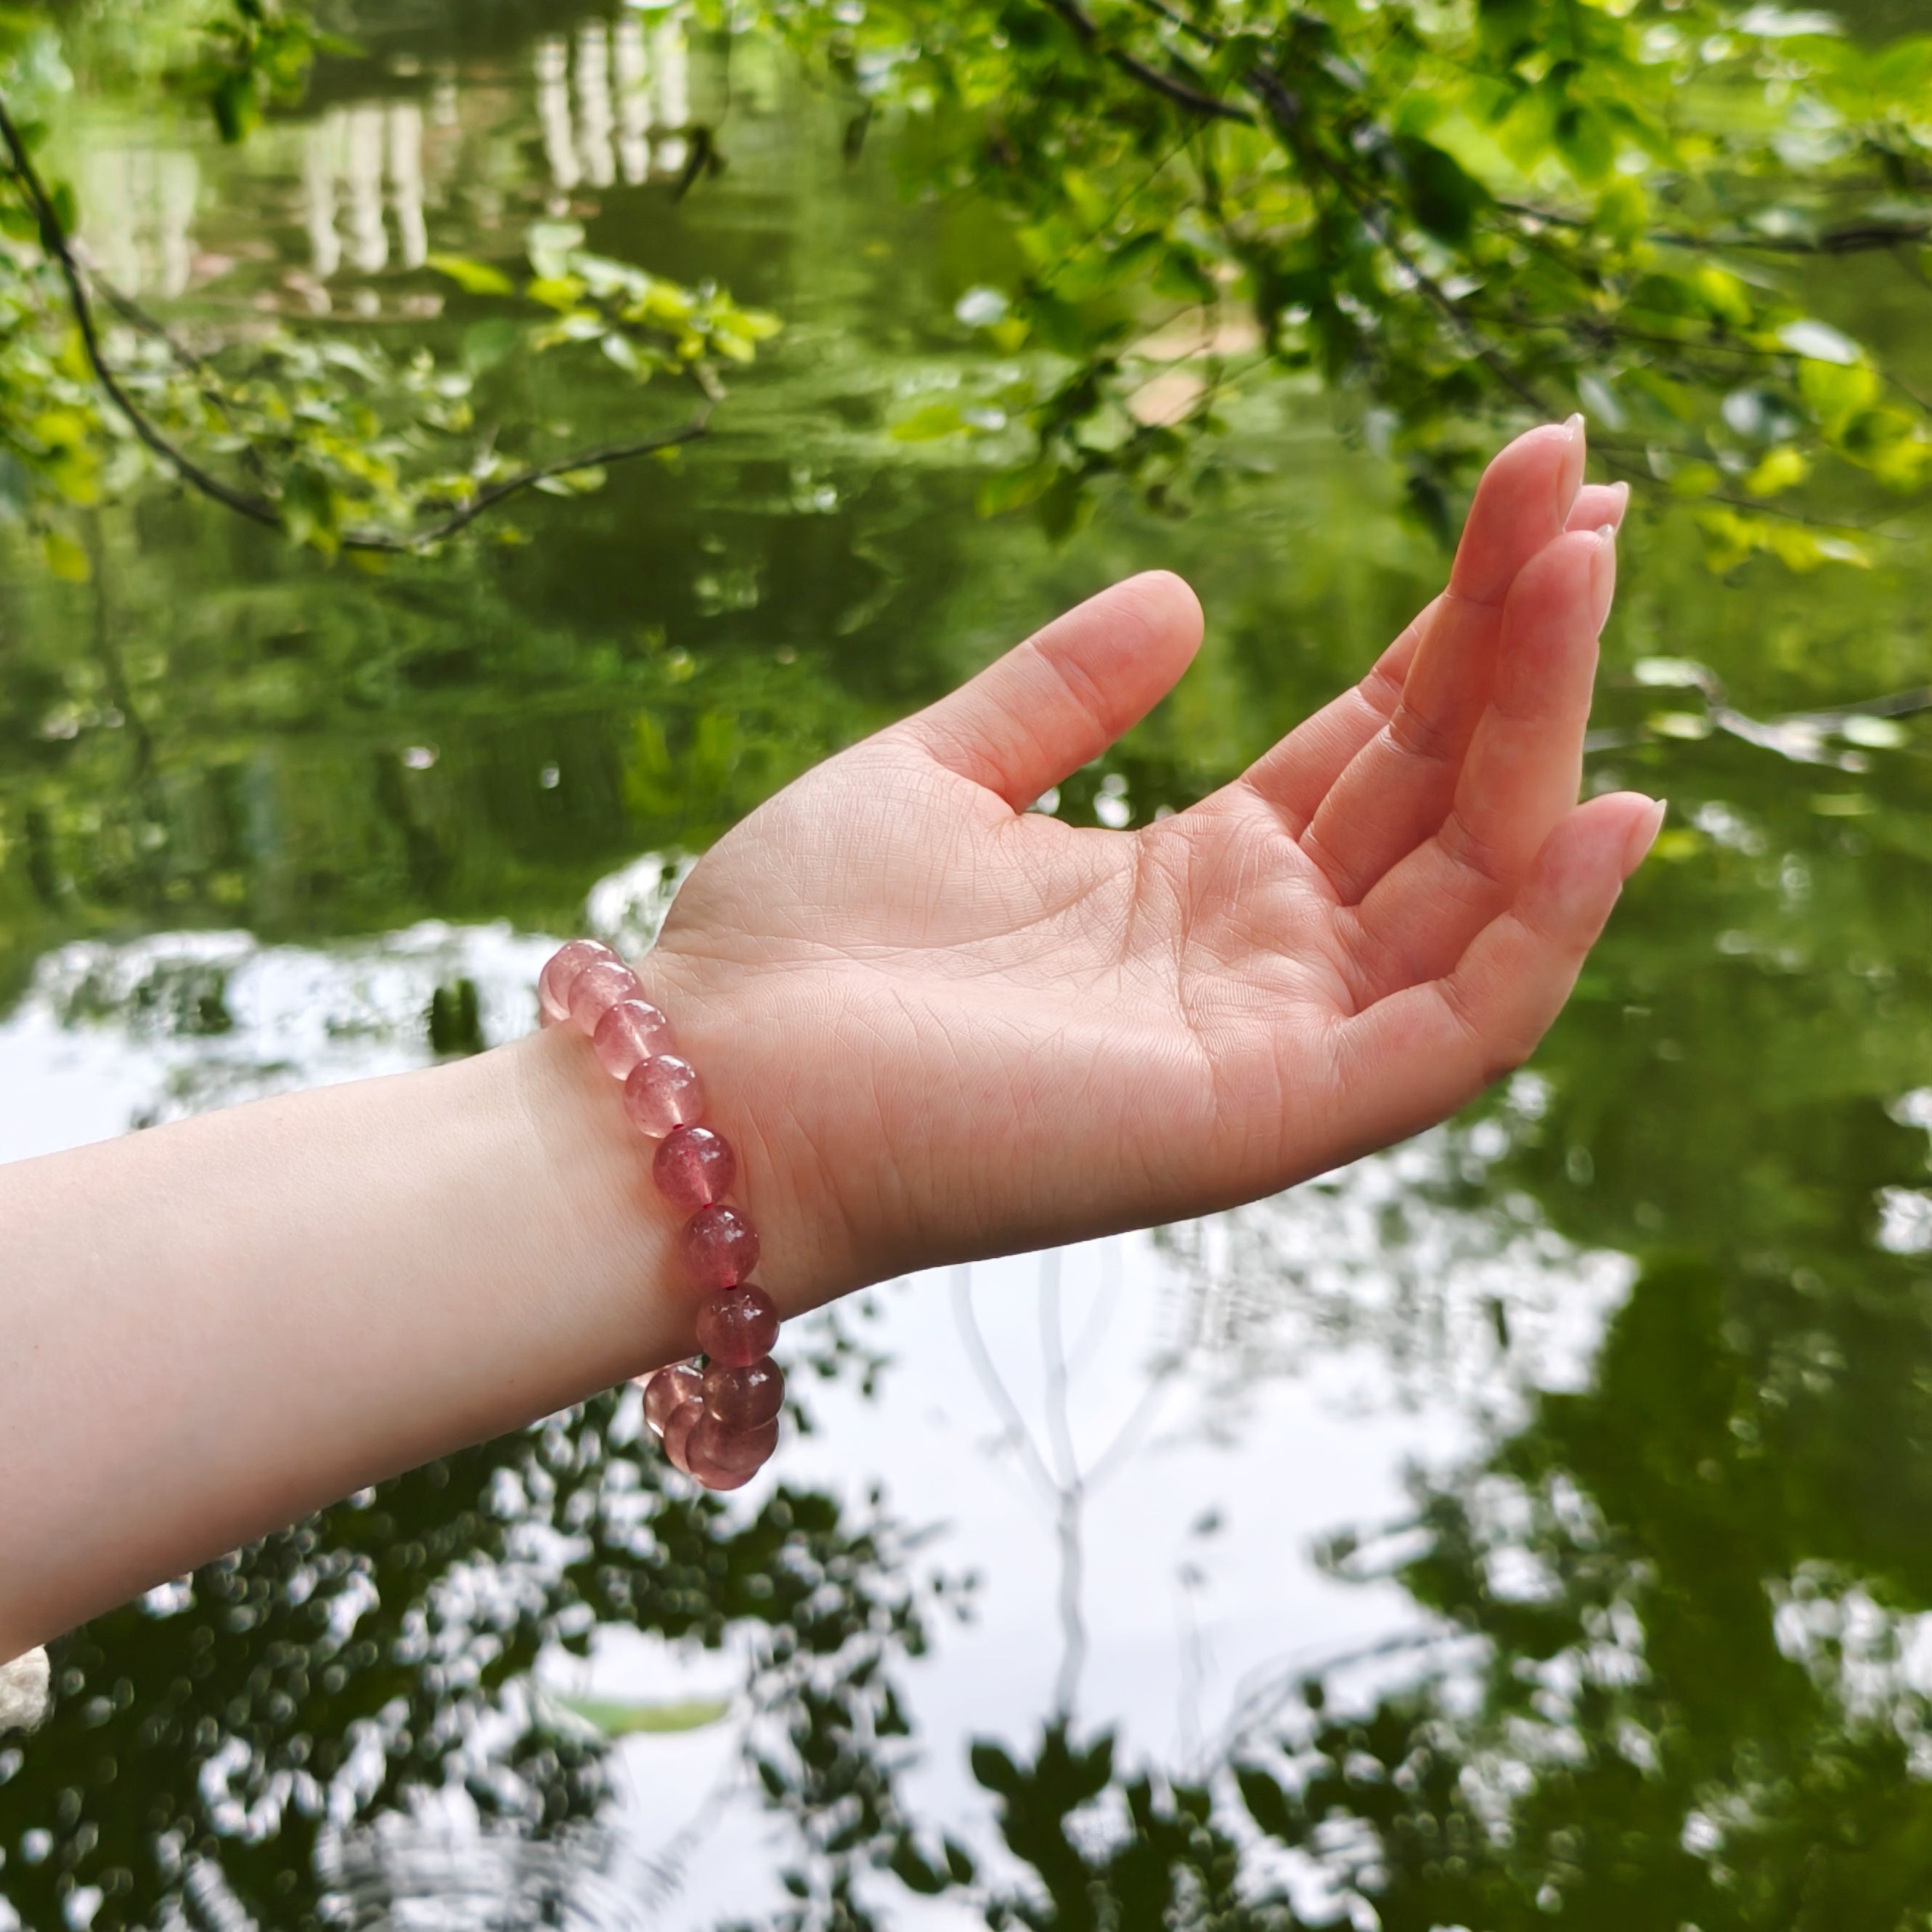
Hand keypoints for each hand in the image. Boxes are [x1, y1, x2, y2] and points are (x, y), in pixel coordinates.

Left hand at [641, 421, 1657, 1306]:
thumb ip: (1062, 692)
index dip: (1458, 620)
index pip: (1374, 738)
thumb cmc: (800, 945)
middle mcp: (1260, 956)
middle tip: (1588, 486)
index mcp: (1195, 877)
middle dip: (1522, 642)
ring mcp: (1274, 1037)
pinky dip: (1544, 937)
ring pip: (1471, 885)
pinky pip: (1453, 1033)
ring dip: (1547, 734)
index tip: (1529, 485)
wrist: (709, 1084)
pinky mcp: (1265, 1115)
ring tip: (1590, 569)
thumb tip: (1182, 591)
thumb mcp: (941, 773)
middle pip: (1442, 789)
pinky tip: (1609, 804)